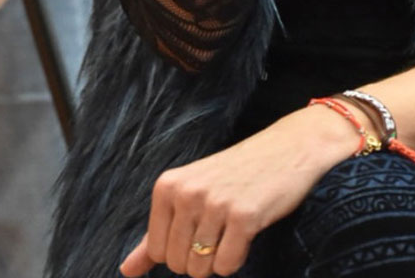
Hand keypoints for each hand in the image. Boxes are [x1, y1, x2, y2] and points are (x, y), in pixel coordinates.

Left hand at [119, 106, 356, 276]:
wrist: (288, 148)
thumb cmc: (236, 174)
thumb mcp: (191, 195)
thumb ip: (156, 235)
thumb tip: (126, 271)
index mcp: (168, 186)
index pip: (157, 252)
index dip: (182, 248)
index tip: (202, 221)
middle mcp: (188, 192)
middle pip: (178, 265)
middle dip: (201, 257)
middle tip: (221, 224)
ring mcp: (215, 204)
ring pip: (201, 270)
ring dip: (220, 258)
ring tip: (233, 226)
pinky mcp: (244, 216)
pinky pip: (226, 266)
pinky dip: (237, 259)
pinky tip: (247, 230)